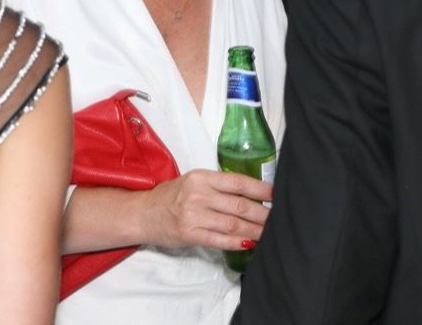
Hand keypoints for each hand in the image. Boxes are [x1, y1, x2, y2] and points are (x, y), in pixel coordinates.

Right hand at [140, 169, 271, 250]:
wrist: (142, 213)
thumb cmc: (170, 197)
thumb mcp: (192, 182)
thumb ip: (217, 187)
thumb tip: (251, 196)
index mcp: (200, 177)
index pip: (237, 182)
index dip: (260, 189)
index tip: (276, 194)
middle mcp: (198, 194)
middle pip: (239, 205)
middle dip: (263, 214)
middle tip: (279, 219)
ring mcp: (193, 215)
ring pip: (233, 224)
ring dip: (255, 231)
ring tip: (270, 234)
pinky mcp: (189, 233)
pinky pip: (220, 240)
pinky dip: (237, 243)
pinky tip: (249, 244)